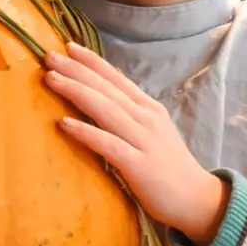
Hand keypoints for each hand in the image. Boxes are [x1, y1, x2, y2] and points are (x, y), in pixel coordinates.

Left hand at [44, 43, 230, 245]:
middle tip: (49, 55)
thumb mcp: (154, 129)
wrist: (196, 199)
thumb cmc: (169, 166)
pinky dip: (85, 131)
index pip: (116, 78)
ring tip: (51, 79)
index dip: (92, 61)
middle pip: (107, 88)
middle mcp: (146, 118)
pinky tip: (63, 123)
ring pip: (105, 109)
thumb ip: (133, 107)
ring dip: (76, 91)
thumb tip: (113, 81)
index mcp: (148, 108)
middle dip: (77, 70)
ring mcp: (143, 140)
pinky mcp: (138, 165)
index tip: (68, 46)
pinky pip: (107, 144)